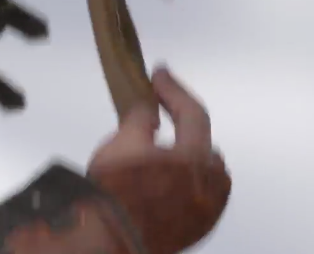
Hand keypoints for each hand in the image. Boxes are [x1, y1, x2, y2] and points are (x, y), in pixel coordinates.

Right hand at [86, 68, 229, 253]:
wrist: (103, 243)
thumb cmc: (111, 197)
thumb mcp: (122, 143)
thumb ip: (140, 118)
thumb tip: (148, 110)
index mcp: (196, 161)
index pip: (193, 114)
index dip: (173, 90)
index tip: (160, 75)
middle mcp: (210, 187)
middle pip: (203, 146)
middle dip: (184, 128)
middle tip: (159, 112)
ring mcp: (205, 212)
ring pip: (202, 174)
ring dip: (185, 158)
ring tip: (158, 153)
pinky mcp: (194, 230)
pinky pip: (194, 197)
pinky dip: (182, 183)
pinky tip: (161, 182)